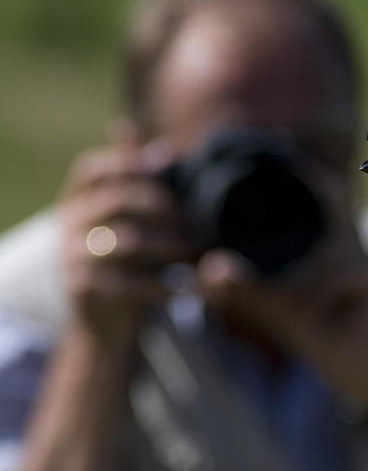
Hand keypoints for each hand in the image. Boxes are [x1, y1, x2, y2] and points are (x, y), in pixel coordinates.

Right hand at [59, 132, 194, 344]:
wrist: (105, 320)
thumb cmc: (128, 263)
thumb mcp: (134, 224)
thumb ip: (144, 186)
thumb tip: (166, 150)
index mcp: (79, 201)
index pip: (92, 170)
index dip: (129, 165)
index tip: (169, 170)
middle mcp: (69, 224)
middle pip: (116, 201)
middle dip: (163, 209)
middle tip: (195, 223)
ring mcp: (71, 257)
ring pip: (125, 242)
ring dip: (168, 246)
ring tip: (196, 253)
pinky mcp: (82, 290)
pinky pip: (127, 283)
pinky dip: (163, 286)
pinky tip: (187, 288)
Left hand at [196, 181, 367, 417]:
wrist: (359, 373)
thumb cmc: (321, 333)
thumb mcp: (277, 309)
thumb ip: (248, 288)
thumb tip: (209, 269)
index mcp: (335, 242)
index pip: (323, 198)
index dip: (307, 180)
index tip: (280, 169)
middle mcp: (358, 244)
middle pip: (320, 224)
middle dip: (286, 260)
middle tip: (262, 284)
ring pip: (324, 254)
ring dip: (297, 284)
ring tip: (287, 310)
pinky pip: (339, 277)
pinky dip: (316, 298)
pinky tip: (312, 319)